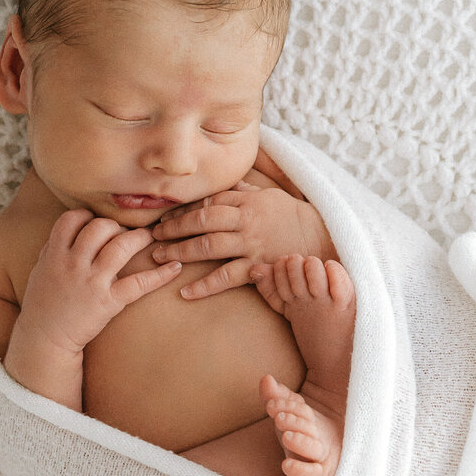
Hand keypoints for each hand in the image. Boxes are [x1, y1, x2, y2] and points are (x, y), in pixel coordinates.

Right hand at [18, 210, 182, 352]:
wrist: (44, 340)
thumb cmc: (43, 304)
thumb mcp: (41, 270)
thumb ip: (53, 247)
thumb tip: (70, 228)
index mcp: (54, 254)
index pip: (73, 218)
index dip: (88, 215)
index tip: (97, 221)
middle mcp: (73, 264)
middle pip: (100, 227)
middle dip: (117, 225)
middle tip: (125, 232)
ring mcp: (91, 282)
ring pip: (121, 246)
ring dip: (140, 238)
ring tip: (150, 237)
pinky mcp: (108, 302)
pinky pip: (139, 284)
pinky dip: (160, 275)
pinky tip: (175, 268)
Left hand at [149, 183, 336, 299]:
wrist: (323, 240)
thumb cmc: (292, 217)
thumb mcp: (269, 195)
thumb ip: (243, 190)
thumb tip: (224, 183)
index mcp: (247, 200)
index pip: (208, 201)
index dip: (184, 209)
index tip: (165, 216)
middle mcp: (246, 220)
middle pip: (202, 220)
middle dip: (174, 227)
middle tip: (152, 236)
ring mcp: (251, 244)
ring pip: (209, 246)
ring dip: (180, 251)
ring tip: (160, 257)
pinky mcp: (258, 267)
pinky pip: (227, 277)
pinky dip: (205, 286)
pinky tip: (186, 292)